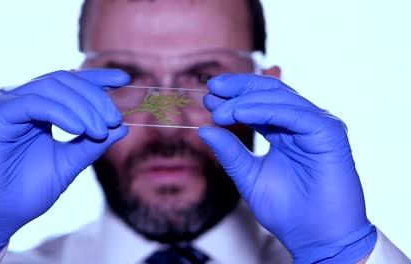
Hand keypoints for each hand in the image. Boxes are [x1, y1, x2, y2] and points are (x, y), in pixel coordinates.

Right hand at [0, 69, 129, 261]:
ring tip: (100, 129)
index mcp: (39, 109)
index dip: (97, 79)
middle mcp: (22, 100)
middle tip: (114, 118)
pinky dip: (61, 112)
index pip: (71, 83)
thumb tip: (122, 127)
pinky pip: (34, 102)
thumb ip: (93, 144)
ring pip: (52, 87)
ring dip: (83, 107)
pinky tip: (79, 128)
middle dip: (95, 97)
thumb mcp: (69, 163)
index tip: (124, 80)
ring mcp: (7, 103)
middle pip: (65, 81)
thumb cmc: (25, 192)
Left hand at [198, 74, 376, 262]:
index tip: (208, 97)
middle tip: (212, 89)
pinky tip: (240, 113)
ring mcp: (317, 125)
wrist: (316, 238)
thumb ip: (230, 152)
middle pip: (269, 91)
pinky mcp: (329, 133)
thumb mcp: (249, 176)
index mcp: (284, 131)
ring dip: (245, 100)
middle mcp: (301, 123)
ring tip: (218, 109)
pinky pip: (294, 114)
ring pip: (280, 98)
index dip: (234, 96)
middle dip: (238, 87)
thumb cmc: (287, 211)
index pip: (259, 101)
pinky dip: (265, 110)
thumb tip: (204, 129)